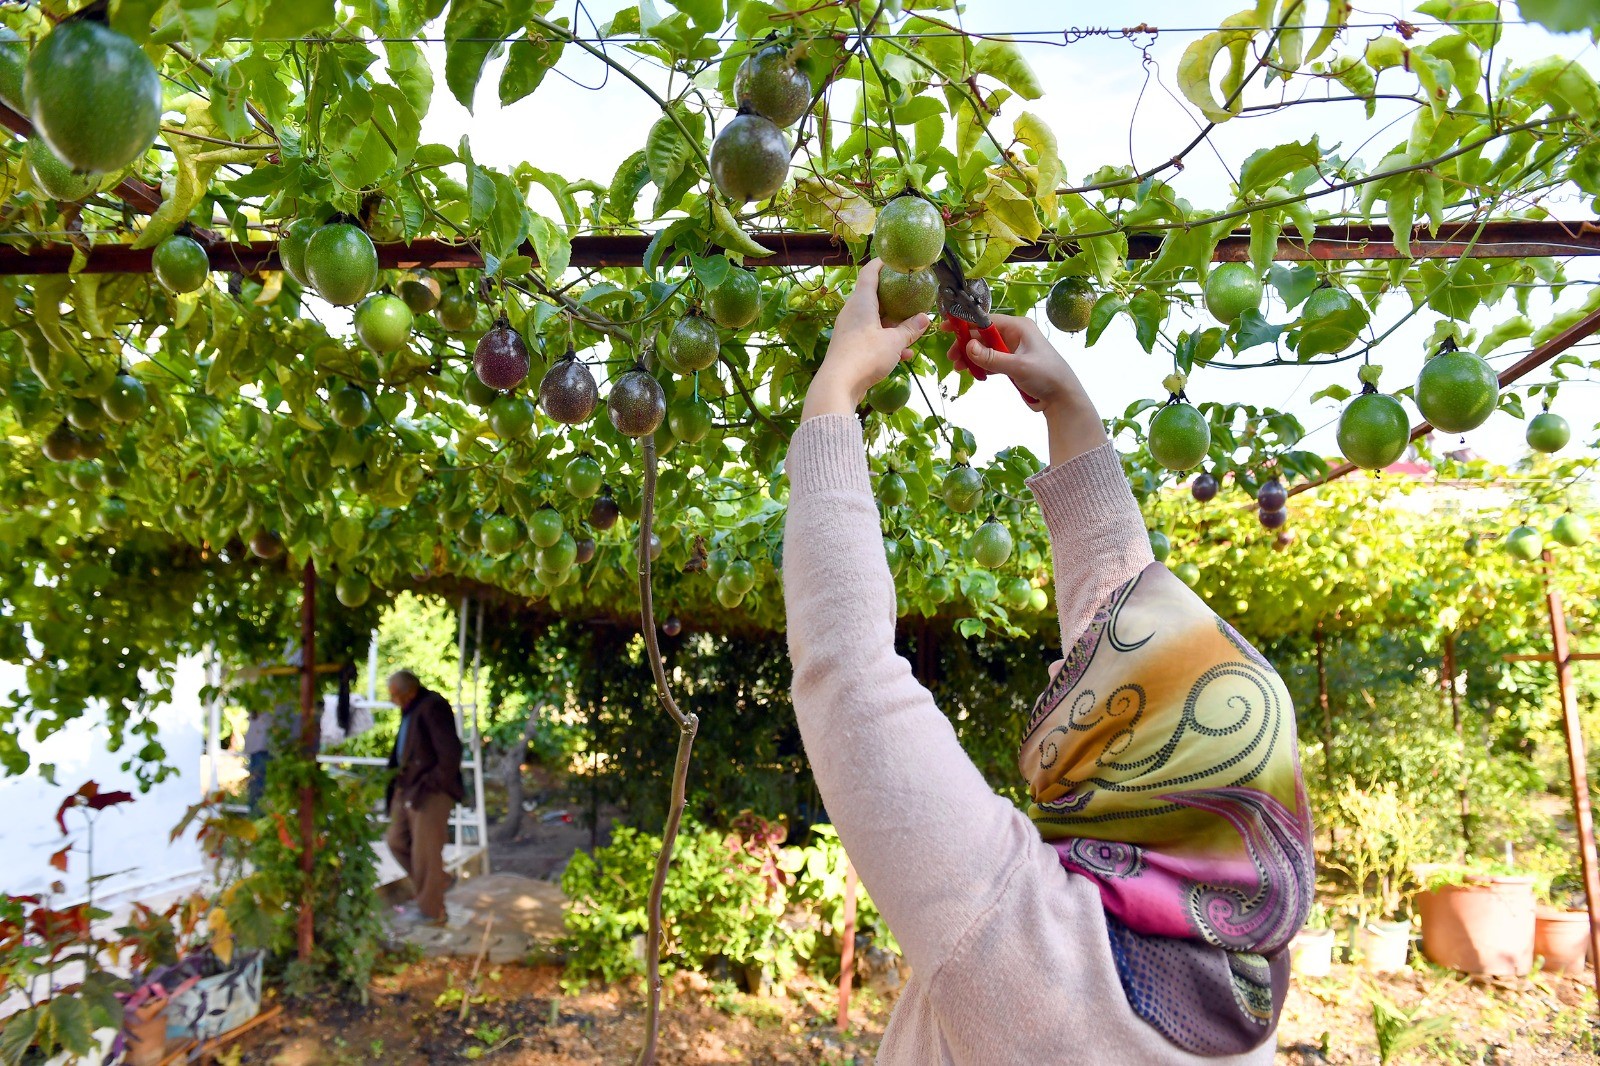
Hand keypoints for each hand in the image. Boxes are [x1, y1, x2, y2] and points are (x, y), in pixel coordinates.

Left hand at [803, 259, 931, 419]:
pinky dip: (886, 342)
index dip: (881, 263)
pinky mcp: (849, 347)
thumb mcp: (894, 342)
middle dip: (894, 298)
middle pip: (874, 297)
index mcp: (861, 302)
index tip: (894, 259)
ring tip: (912, 332)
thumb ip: (910, 329)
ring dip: (893, 325)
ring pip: (875, 320)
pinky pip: (871, 337)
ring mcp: (850, 330)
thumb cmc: (865, 356)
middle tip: (911, 297)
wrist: (838, 384)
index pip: (870, 273)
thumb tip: (925, 318)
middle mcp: (852, 312)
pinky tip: (903, 355)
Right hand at [946, 313, 1081, 413]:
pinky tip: (972, 373)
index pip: (986, 320)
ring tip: (959, 368)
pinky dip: (980, 366)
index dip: (966, 323)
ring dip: (971, 357)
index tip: (947, 329)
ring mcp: (1013, 350)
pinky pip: (991, 361)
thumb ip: (992, 358)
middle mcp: (1015, 335)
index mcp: (1018, 327)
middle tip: (952, 357)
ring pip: (985, 349)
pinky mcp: (1012, 364)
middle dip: (966, 345)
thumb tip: (968, 347)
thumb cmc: (1046, 376)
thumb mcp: (1018, 366)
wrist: (1063, 398)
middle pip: (982, 335)